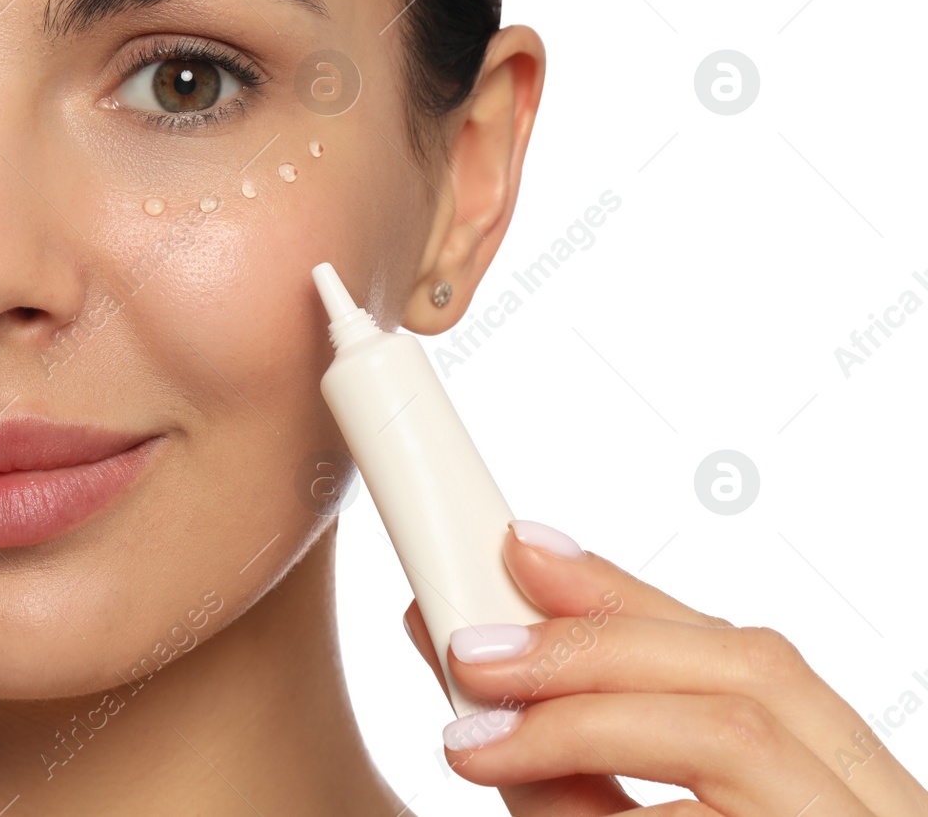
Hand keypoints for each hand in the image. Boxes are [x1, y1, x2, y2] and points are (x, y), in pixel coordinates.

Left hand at [402, 519, 927, 815]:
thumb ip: (564, 770)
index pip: (744, 652)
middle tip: (467, 645)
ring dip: (588, 714)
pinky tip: (539, 809)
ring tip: (471, 736)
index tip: (519, 544)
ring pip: (738, 735)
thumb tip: (463, 667)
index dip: (627, 587)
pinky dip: (620, 814)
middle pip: (753, 668)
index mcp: (834, 786)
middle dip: (594, 639)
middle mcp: (872, 811)